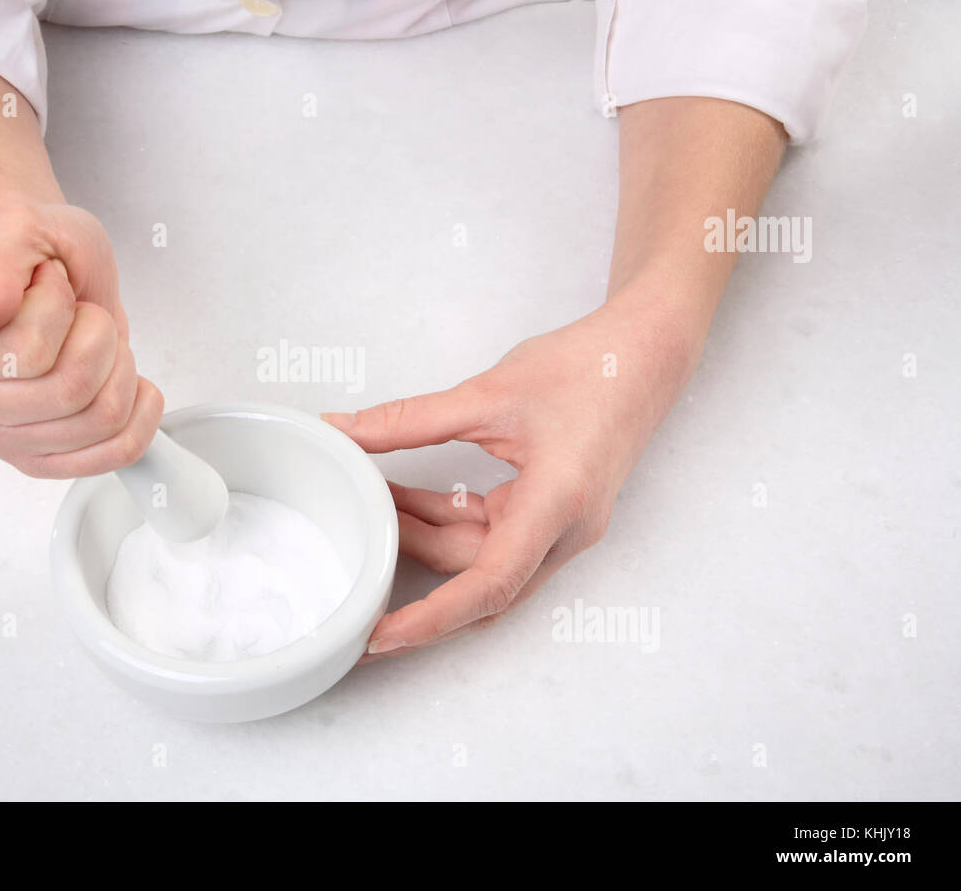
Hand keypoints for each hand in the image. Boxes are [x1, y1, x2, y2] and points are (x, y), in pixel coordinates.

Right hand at [0, 200, 161, 476]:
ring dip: (119, 368)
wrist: (46, 267)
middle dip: (98, 337)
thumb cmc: (30, 248)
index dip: (58, 308)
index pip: (26, 353)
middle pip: (69, 391)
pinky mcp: (35, 460)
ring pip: (98, 421)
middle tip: (80, 312)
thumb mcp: (15, 226)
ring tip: (97, 341)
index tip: (46, 283)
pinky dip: (140, 416)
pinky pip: (112, 455)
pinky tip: (132, 383)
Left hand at [324, 300, 697, 657]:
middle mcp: (564, 532)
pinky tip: (407, 499)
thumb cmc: (585, 369)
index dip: (431, 618)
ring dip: (427, 536)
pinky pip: (492, 538)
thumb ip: (410, 418)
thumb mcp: (488, 392)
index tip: (383, 636)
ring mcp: (560, 528)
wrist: (645, 353)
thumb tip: (345, 429)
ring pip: (480, 559)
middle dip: (412, 559)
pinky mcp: (551, 516)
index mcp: (556, 505)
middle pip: (476, 575)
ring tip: (374, 505)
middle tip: (355, 537)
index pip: (488, 585)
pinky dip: (448, 522)